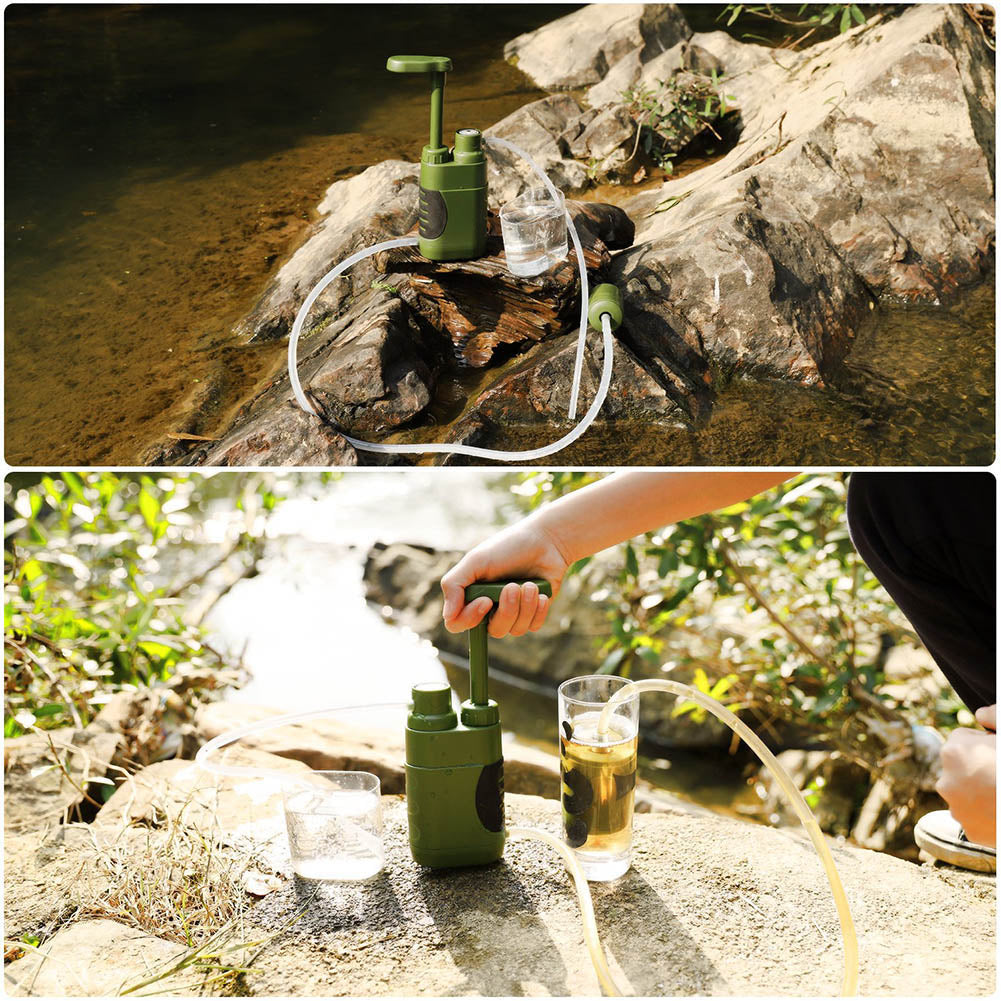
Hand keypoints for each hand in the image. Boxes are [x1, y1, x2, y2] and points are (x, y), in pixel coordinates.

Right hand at [441, 517, 570, 636]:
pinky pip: (533, 626)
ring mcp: (512, 613)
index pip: (458, 624)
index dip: (470, 618)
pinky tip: (541, 593)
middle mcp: (490, 609)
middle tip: (513, 586)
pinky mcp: (533, 614)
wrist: (545, 541)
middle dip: (507, 609)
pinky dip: (538, 610)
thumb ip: (454, 584)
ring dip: (525, 606)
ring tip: (530, 585)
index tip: (486, 600)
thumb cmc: (507, 548)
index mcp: (471, 596)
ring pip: (515, 630)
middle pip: (493, 630)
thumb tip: (447, 615)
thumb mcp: (476, 560)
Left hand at [936, 704, 995, 846]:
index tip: (1000, 750)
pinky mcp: (970, 831)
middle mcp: (946, 780)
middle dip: (981, 766)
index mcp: (954, 752)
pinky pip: (976, 816)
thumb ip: (995, 715)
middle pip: (963, 766)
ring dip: (982, 790)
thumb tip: (980, 714)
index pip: (964, 738)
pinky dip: (988, 813)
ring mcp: (957, 809)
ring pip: (967, 792)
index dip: (987, 743)